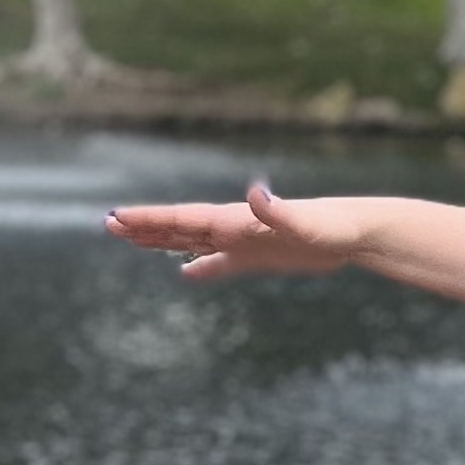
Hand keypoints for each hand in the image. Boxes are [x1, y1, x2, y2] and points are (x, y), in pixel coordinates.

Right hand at [104, 180, 375, 279]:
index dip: (150, 218)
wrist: (355, 233)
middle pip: (180, 226)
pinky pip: (222, 264)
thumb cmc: (331, 227)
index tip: (118, 217)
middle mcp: (235, 226)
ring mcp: (245, 242)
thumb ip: (278, 211)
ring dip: (163, 241)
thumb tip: (256, 192)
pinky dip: (201, 268)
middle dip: (144, 227)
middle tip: (108, 225)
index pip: (183, 217)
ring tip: (132, 241)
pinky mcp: (259, 258)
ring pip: (194, 242)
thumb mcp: (305, 222)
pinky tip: (184, 272)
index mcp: (236, 219)